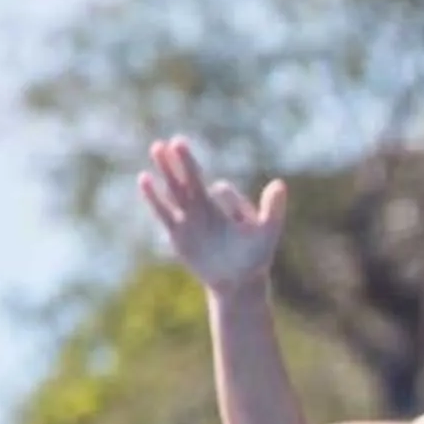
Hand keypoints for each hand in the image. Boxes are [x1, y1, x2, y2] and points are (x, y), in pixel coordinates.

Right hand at [138, 138, 288, 289]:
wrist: (237, 283)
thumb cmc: (255, 257)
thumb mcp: (267, 232)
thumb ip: (273, 209)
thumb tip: (280, 183)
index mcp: (226, 207)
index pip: (220, 189)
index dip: (224, 191)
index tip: (221, 190)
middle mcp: (204, 208)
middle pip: (191, 180)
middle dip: (184, 161)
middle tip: (177, 140)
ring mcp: (188, 219)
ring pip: (175, 190)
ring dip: (167, 170)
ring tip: (157, 146)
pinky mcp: (177, 233)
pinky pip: (163, 211)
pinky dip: (154, 196)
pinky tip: (144, 178)